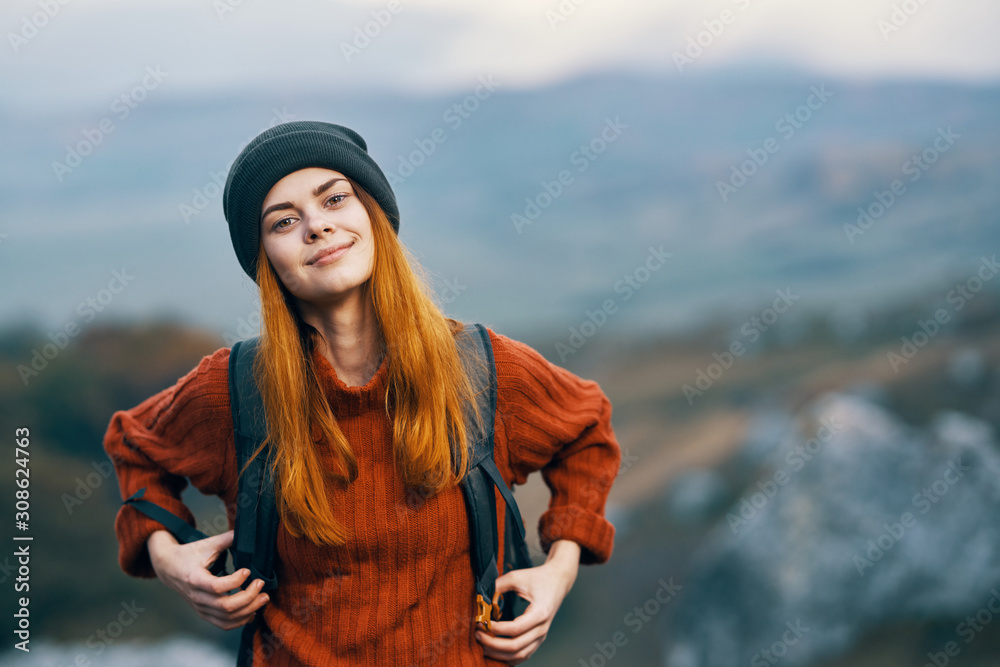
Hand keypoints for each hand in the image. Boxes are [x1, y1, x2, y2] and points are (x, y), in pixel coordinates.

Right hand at [147, 529, 269, 629]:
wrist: (168, 568)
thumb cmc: (188, 555)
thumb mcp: (205, 544)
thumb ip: (225, 539)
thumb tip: (245, 531)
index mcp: (194, 578)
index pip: (216, 587)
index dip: (236, 581)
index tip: (247, 570)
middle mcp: (196, 597)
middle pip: (225, 606)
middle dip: (249, 597)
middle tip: (261, 584)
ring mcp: (200, 607)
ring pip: (227, 618)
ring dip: (248, 610)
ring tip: (263, 598)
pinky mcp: (204, 613)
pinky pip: (223, 624)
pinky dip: (240, 620)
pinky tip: (252, 611)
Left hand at [475, 540, 580, 664]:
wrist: (558, 581)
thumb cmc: (539, 578)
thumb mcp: (518, 576)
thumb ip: (499, 586)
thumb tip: (482, 599)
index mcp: (540, 612)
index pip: (515, 628)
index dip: (496, 628)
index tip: (482, 622)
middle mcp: (542, 628)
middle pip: (516, 646)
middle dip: (493, 644)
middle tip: (478, 635)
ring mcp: (541, 636)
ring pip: (519, 655)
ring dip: (499, 654)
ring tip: (483, 645)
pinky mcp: (538, 639)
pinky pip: (524, 655)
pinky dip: (508, 657)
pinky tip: (495, 652)